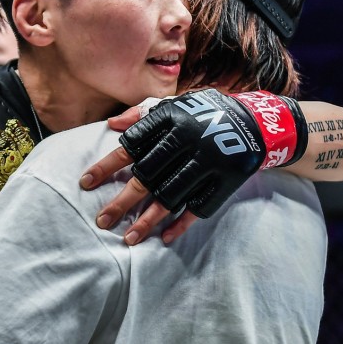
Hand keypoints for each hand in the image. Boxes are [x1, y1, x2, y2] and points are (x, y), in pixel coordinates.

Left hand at [96, 88, 306, 220]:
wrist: (257, 122)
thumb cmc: (206, 113)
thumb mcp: (177, 104)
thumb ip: (142, 113)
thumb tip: (111, 126)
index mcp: (172, 119)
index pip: (131, 145)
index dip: (106, 166)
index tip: (85, 183)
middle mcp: (188, 140)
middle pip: (147, 176)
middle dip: (122, 202)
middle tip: (101, 221)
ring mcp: (209, 162)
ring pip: (171, 196)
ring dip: (147, 221)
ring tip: (127, 239)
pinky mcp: (226, 180)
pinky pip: (199, 207)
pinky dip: (181, 224)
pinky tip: (163, 238)